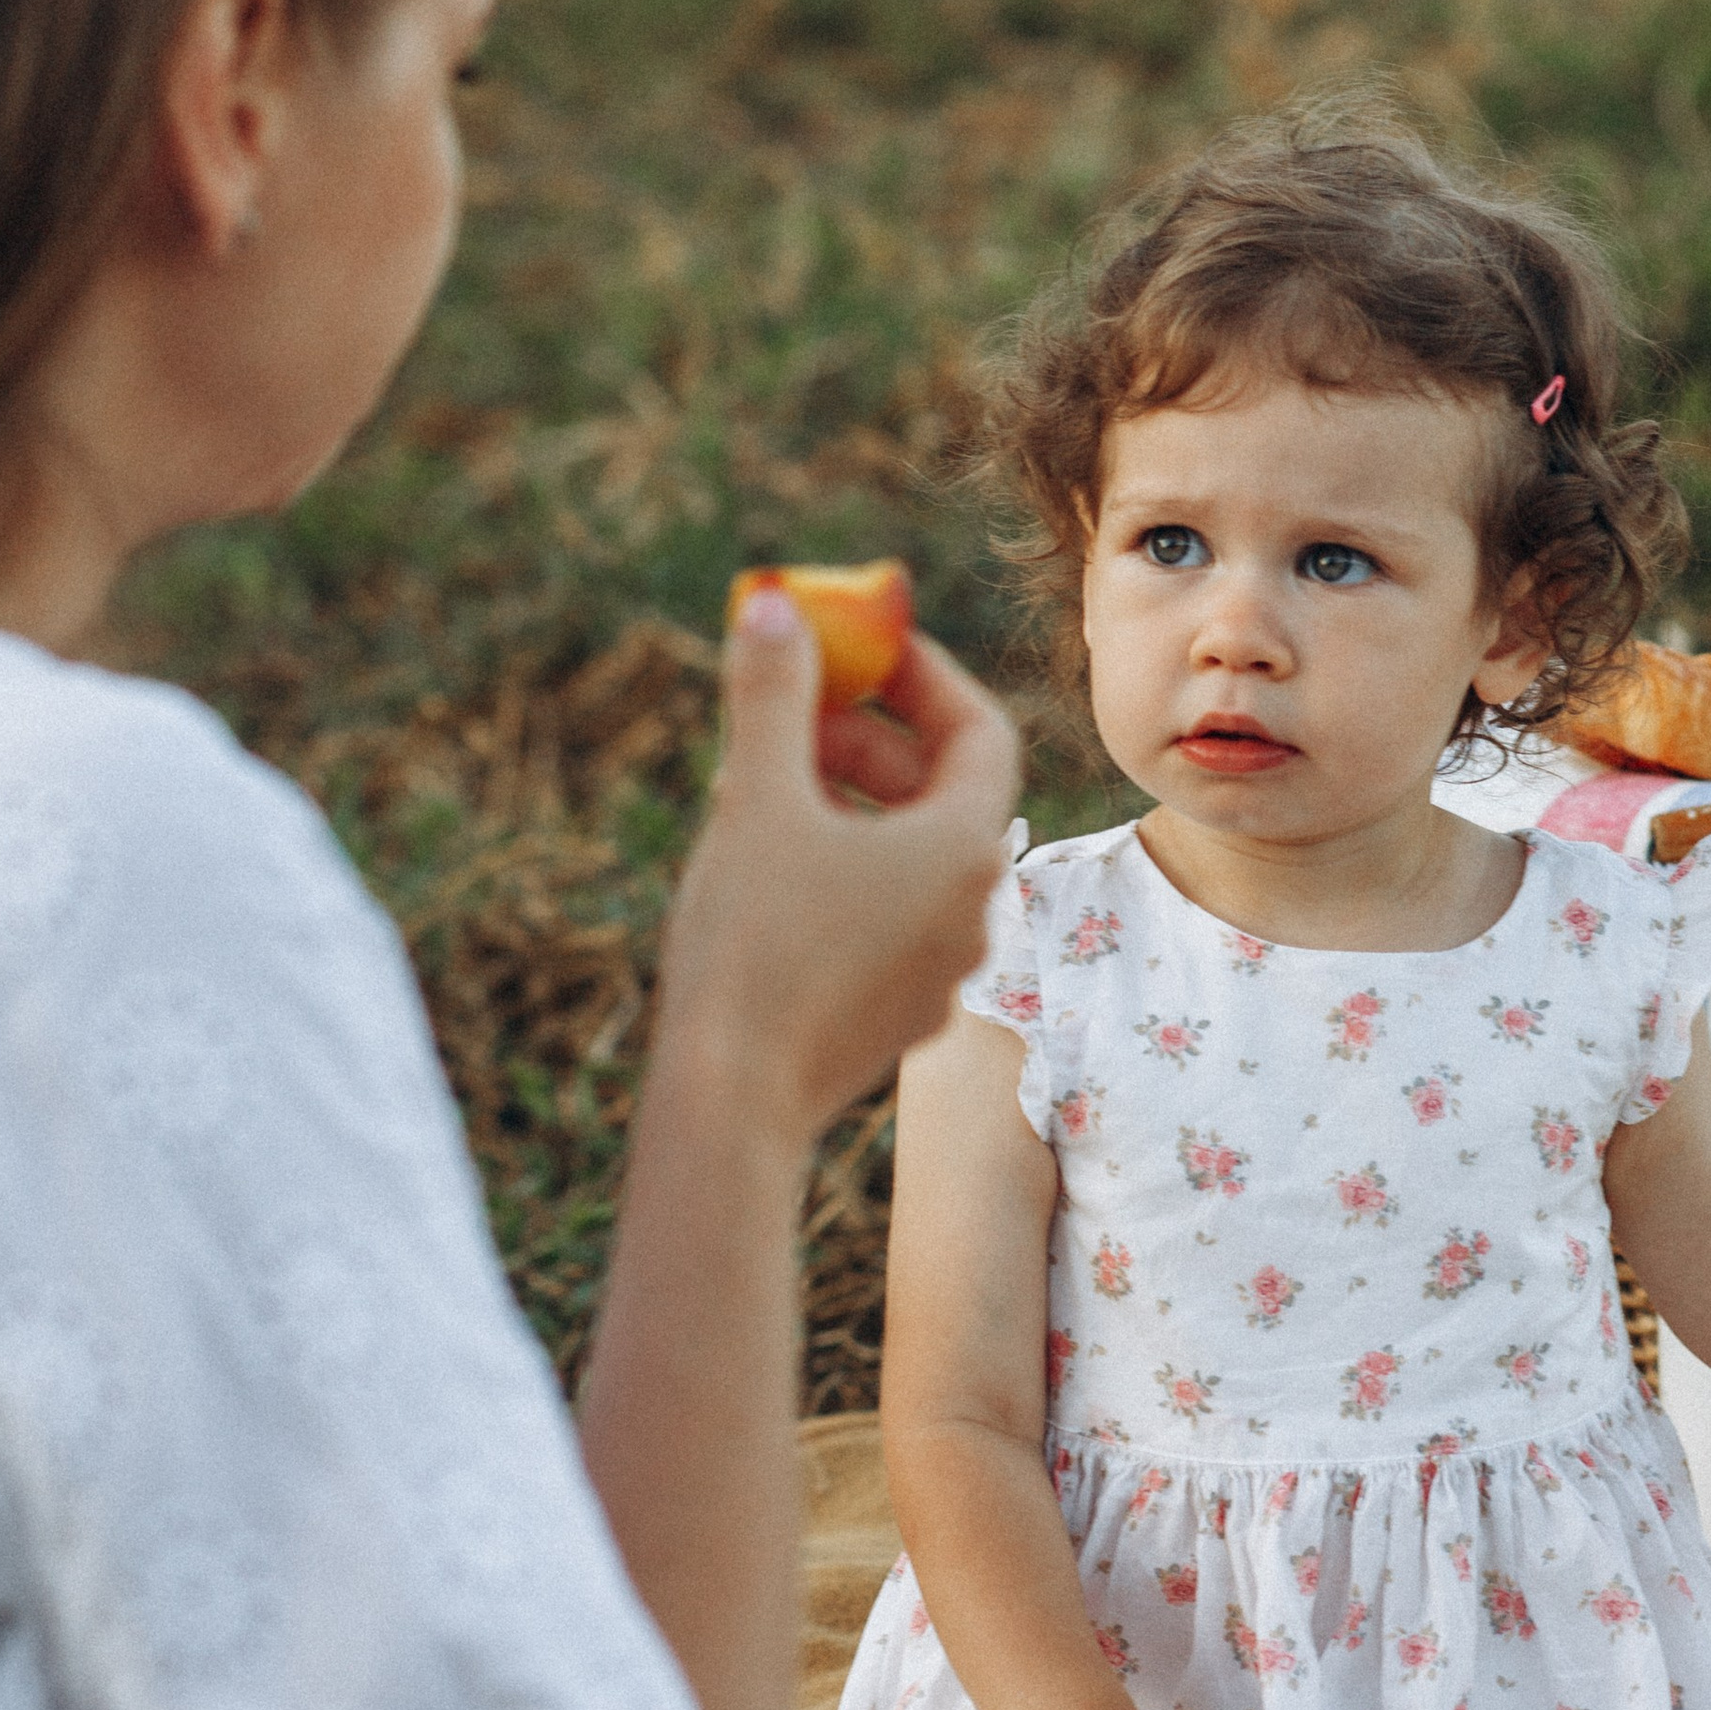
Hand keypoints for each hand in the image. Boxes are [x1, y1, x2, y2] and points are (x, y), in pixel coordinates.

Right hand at [654, 595, 1017, 1141]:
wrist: (731, 1103)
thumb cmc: (753, 944)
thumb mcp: (759, 797)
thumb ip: (775, 692)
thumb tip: (776, 605)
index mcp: (966, 850)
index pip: (979, 731)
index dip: (924, 675)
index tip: (862, 646)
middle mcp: (975, 909)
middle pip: (942, 790)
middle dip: (867, 736)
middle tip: (794, 705)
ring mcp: (942, 967)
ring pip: (910, 852)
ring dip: (848, 798)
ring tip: (763, 776)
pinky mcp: (899, 1009)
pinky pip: (888, 910)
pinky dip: (843, 863)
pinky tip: (766, 858)